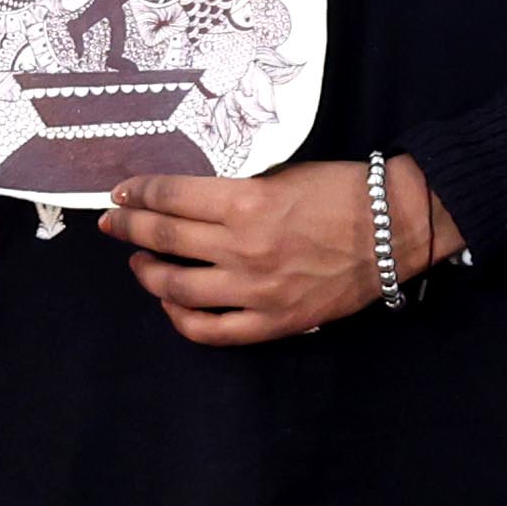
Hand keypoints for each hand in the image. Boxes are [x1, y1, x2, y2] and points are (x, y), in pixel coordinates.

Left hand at [108, 153, 444, 346]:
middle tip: (112, 222)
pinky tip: (172, 303)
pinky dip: (181, 318)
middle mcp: (243, 248)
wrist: (394, 229)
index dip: (138, 193)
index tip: (122, 192)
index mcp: (246, 202)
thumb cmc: (342, 192)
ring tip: (141, 264)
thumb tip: (186, 201)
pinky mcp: (272, 322)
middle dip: (128, 228)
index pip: (171, 197)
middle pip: (163, 239)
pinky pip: (211, 331)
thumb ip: (235, 191)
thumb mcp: (282, 175)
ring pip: (177, 288)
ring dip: (148, 273)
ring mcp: (255, 291)